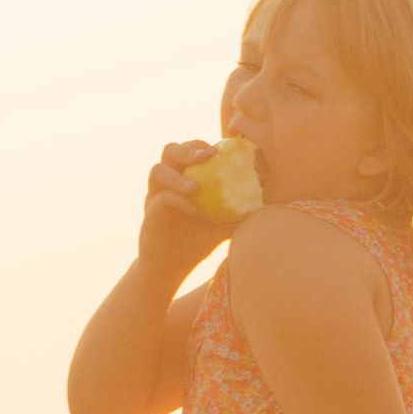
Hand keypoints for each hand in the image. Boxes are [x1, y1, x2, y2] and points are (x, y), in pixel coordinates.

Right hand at [136, 143, 237, 293]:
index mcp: (183, 177)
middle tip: (207, 156)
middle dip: (188, 149)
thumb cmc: (196, 243)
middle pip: (170, 150)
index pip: (189, 150)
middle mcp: (166, 182)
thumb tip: (263, 208)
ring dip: (178, 176)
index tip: (220, 151)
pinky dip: (178, 200)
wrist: (171, 268)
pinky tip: (194, 211)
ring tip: (196, 188)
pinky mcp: (149, 212)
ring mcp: (155, 195)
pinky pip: (161, 198)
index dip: (202, 145)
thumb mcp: (221, 227)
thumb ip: (237, 214)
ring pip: (158, 171)